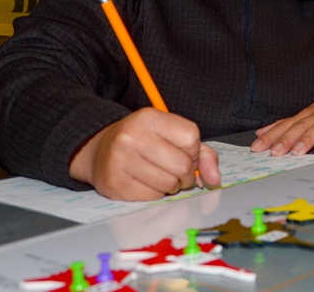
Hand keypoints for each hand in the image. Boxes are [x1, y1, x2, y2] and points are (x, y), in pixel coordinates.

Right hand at [69, 108, 220, 200]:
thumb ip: (202, 152)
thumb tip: (215, 179)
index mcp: (149, 118)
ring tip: (161, 175)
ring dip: (172, 185)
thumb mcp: (170, 134)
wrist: (99, 150)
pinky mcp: (115, 184)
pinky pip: (153, 197)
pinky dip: (156, 194)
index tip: (185, 152)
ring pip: (169, 184)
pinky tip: (147, 183)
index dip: (194, 150)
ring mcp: (121, 161)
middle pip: (182, 164)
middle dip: (186, 173)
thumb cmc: (142, 141)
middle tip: (177, 171)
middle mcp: (132, 136)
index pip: (191, 137)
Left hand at [250, 80, 313, 155]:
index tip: (256, 146)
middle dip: (285, 139)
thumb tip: (264, 131)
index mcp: (309, 113)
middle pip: (300, 126)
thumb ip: (291, 123)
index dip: (271, 135)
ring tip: (295, 152)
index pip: (287, 124)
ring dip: (307, 140)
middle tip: (272, 152)